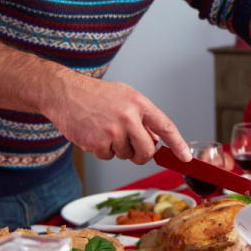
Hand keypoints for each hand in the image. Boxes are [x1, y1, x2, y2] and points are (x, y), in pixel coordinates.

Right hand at [41, 73, 190, 164]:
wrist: (65, 93)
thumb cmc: (97, 95)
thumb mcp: (126, 97)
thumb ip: (143, 118)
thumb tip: (156, 141)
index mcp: (139, 103)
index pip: (165, 127)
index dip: (178, 144)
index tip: (186, 157)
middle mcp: (128, 117)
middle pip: (146, 151)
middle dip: (142, 155)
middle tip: (133, 148)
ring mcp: (113, 131)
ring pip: (126, 155)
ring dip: (119, 149)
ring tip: (106, 129)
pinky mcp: (97, 143)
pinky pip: (109, 157)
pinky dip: (103, 150)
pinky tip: (95, 134)